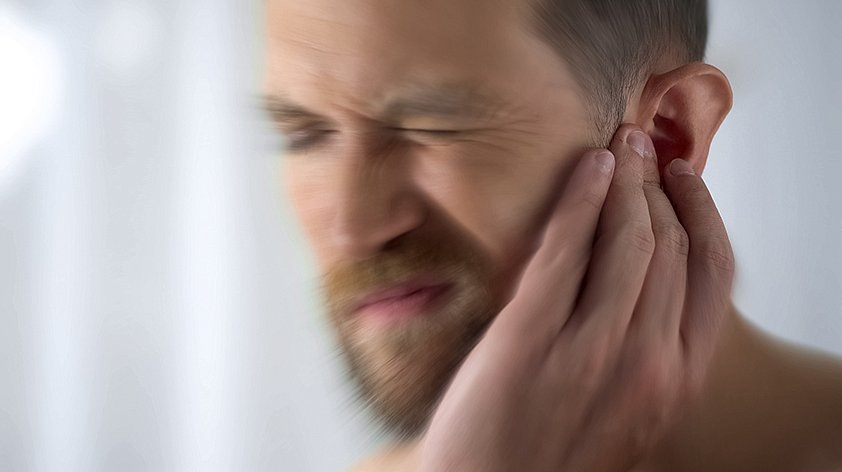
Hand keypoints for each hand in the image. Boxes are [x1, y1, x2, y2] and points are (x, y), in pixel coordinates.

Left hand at [417, 125, 735, 471]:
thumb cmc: (553, 462)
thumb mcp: (625, 417)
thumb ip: (645, 358)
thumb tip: (642, 290)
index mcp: (674, 383)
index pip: (711, 275)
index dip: (702, 214)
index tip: (684, 180)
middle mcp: (644, 363)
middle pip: (668, 246)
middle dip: (658, 184)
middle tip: (645, 147)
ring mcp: (586, 350)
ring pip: (626, 240)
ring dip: (625, 180)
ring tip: (620, 146)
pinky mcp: (526, 339)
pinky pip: (563, 251)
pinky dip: (579, 199)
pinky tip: (586, 169)